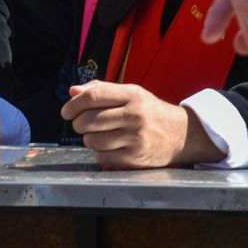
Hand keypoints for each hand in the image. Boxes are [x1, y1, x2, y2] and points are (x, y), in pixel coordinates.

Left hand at [61, 81, 220, 168]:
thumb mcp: (130, 93)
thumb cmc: (149, 112)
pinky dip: (99, 153)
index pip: (93, 96)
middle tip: (80, 124)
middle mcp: (134, 115)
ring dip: (88, 139)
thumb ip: (101, 89)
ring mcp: (136, 138)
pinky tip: (108, 146)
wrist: (181, 135)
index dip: (73, 104)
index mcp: (132, 95)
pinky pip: (102, 156)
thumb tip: (72, 91)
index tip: (66, 111)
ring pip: (92, 140)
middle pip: (89, 120)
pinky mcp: (135, 158)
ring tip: (97, 135)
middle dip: (78, 123)